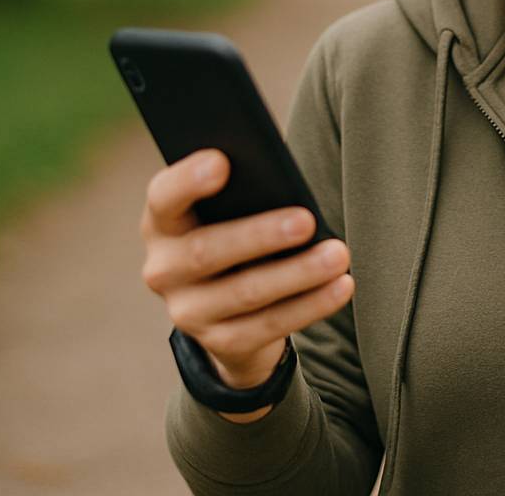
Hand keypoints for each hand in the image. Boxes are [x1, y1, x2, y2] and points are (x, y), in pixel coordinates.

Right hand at [139, 149, 353, 407]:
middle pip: (206, 251)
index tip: (222, 162)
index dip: (187, 180)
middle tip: (306, 220)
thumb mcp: (229, 210)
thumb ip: (243, 188)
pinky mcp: (222, 343)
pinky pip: (270, 326)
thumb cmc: (237, 231)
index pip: (163, 197)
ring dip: (297, 273)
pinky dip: (310, 305)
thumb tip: (280, 171)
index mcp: (163, 223)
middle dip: (260, 235)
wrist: (229, 308)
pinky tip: (341, 285)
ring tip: (338, 255)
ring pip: (245, 293)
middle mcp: (164, 270)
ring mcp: (189, 312)